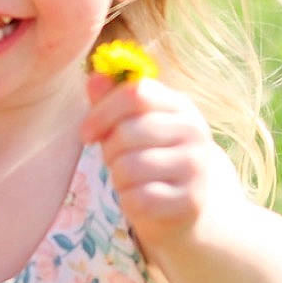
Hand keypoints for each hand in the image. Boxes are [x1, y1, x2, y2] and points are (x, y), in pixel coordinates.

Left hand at [81, 72, 245, 249]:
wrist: (181, 204)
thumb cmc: (148, 156)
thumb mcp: (130, 124)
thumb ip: (111, 100)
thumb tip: (94, 78)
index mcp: (180, 105)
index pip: (136, 93)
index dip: (102, 112)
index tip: (85, 133)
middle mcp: (195, 131)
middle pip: (127, 132)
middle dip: (109, 150)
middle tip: (116, 161)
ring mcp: (196, 166)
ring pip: (128, 167)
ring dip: (118, 177)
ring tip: (131, 179)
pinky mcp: (191, 200)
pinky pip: (138, 198)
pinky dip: (129, 200)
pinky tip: (141, 197)